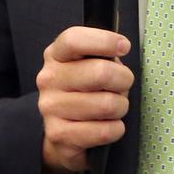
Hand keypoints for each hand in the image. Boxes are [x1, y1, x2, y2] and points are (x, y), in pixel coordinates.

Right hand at [37, 27, 133, 173]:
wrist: (63, 131)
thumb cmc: (86, 89)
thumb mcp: (90, 63)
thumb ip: (102, 54)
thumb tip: (120, 49)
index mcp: (56, 55)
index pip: (74, 39)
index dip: (104, 40)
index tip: (124, 46)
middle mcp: (49, 79)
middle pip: (100, 72)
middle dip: (124, 79)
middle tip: (123, 84)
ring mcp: (50, 108)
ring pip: (107, 104)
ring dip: (121, 106)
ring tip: (114, 107)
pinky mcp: (58, 134)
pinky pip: (104, 131)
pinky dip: (116, 129)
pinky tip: (108, 125)